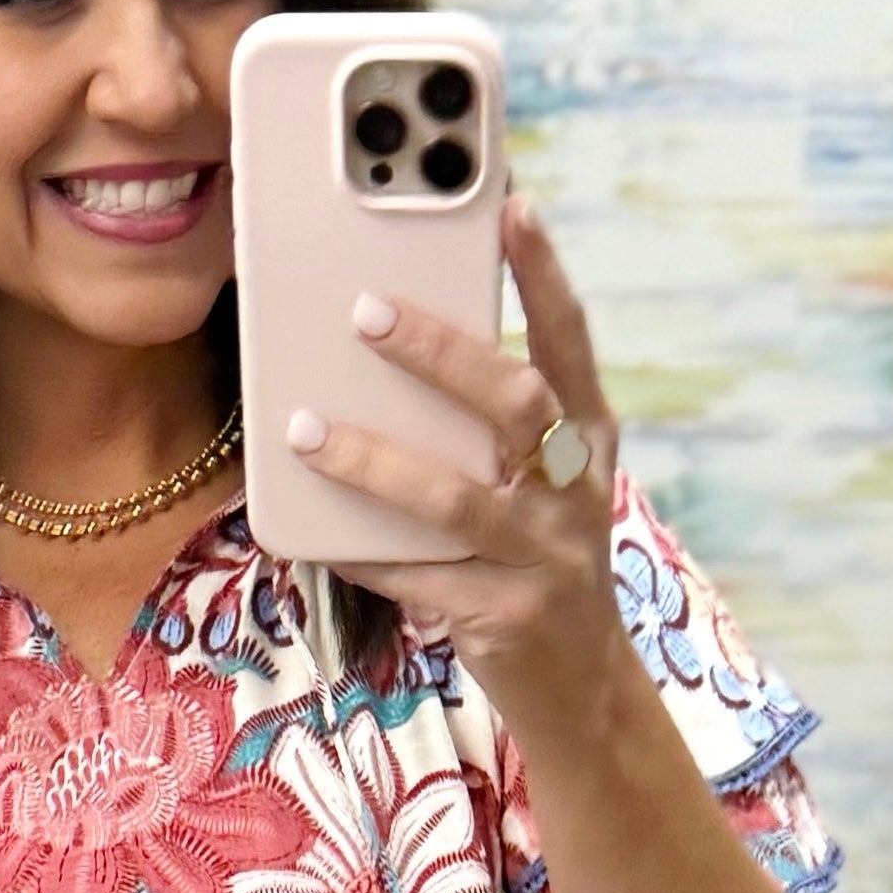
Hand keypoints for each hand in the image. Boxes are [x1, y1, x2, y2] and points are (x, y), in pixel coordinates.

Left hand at [281, 195, 627, 716]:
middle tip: (367, 312)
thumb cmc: (537, 556)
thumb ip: (492, 425)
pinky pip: (415, 578)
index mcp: (588, 440)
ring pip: (454, 499)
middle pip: (513, 405)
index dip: (544, 275)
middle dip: (440, 354)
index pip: (570, 341)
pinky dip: (359, 553)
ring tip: (304, 429)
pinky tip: (308, 532)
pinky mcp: (501, 618)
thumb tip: (391, 347)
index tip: (513, 207)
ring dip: (373, 461)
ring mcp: (543, 558)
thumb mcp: (540, 482)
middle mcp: (575, 492)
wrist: (579, 685)